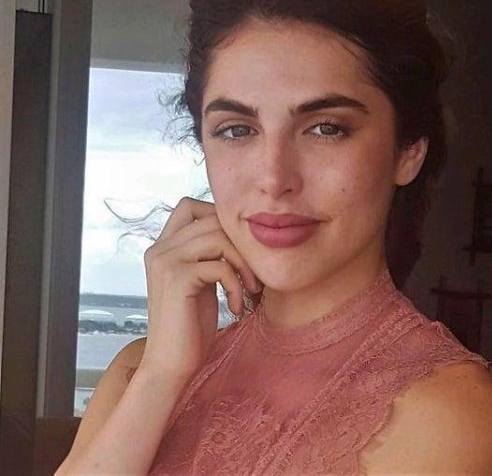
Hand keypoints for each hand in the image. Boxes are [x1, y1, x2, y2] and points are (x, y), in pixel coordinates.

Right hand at [138, 197, 260, 383]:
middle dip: (242, 245)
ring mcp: (165, 261)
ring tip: (250, 289)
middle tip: (254, 275)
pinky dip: (237, 285)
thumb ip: (210, 254)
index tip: (238, 249)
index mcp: (163, 246)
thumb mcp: (203, 280)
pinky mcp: (176, 278)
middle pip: (213, 220)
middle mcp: (160, 248)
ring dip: (244, 264)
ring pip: (219, 238)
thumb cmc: (191, 325)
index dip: (219, 218)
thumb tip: (241, 231)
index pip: (190, 205)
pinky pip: (221, 265)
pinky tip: (237, 307)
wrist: (171, 365)